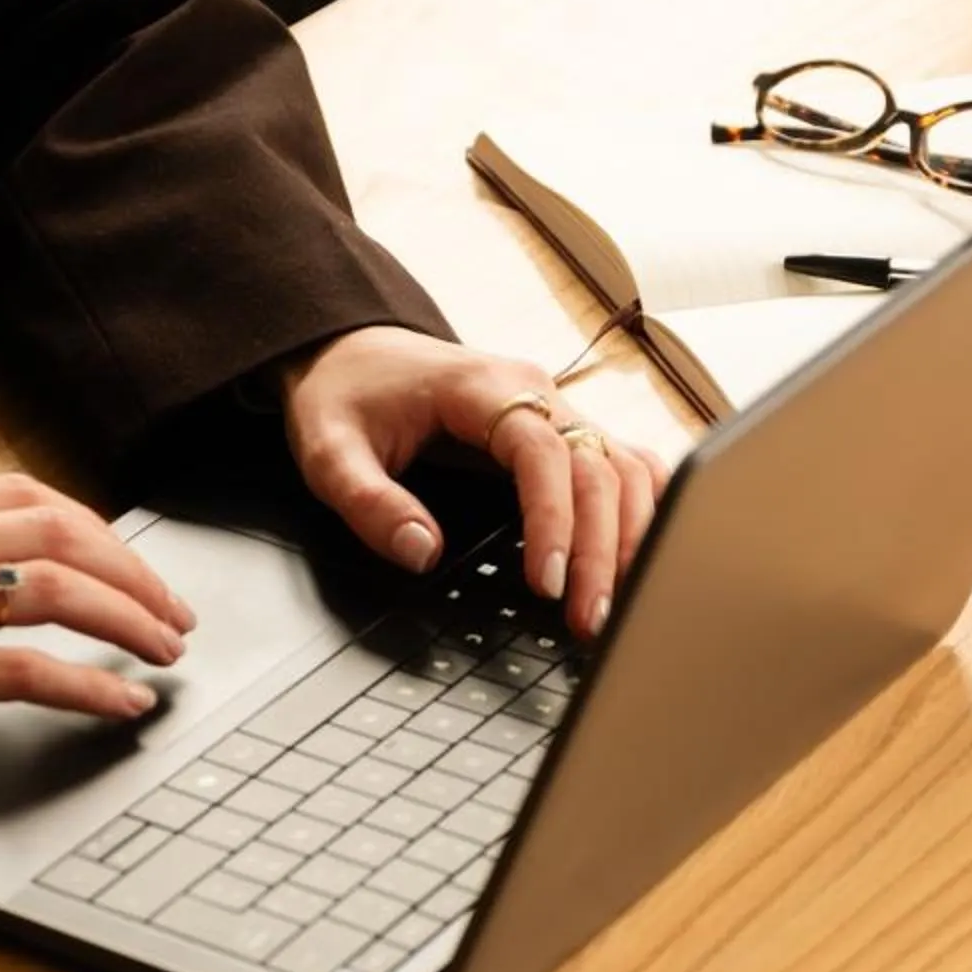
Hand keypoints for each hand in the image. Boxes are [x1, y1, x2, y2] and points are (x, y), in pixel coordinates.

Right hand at [0, 474, 196, 737]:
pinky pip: (26, 671)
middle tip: (172, 611)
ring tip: (164, 651)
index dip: (96, 528)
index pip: (28, 496)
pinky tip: (123, 701)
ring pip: (58, 588)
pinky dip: (90, 684)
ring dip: (128, 618)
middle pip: (61, 532)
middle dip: (133, 571)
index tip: (127, 559)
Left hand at [276, 327, 672, 641]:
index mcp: (481, 389)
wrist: (351, 351)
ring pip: (625, 467)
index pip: (542, 452)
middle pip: (599, 466)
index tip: (547, 584)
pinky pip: (624, 464)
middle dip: (602, 548)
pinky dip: (642, 509)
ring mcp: (557, 409)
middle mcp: (535, 392)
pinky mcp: (562, 432)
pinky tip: (640, 556)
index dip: (553, 519)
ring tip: (612, 605)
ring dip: (630, 536)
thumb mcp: (329, 451)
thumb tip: (422, 553)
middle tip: (588, 619)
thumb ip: (368, 503)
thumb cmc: (345, 396)